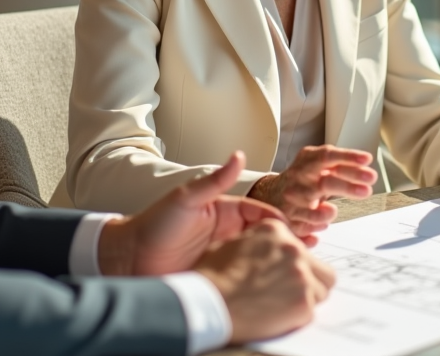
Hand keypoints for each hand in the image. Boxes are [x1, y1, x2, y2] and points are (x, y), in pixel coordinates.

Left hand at [98, 151, 293, 275]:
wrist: (129, 259)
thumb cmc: (154, 225)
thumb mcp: (187, 198)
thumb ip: (215, 180)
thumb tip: (238, 155)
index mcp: (225, 213)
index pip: (261, 214)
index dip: (280, 220)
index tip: (295, 228)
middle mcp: (228, 235)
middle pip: (266, 237)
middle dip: (288, 241)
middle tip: (310, 247)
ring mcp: (225, 258)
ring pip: (259, 259)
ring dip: (278, 261)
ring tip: (301, 266)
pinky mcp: (218, 280)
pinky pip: (244, 280)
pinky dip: (261, 281)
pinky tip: (274, 285)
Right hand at [195, 219, 335, 342]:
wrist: (208, 304)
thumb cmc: (213, 277)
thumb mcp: (233, 243)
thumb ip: (258, 242)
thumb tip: (268, 251)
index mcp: (275, 230)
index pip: (299, 246)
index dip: (292, 264)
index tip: (284, 274)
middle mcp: (293, 248)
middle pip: (319, 266)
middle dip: (308, 279)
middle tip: (289, 292)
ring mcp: (301, 274)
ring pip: (322, 287)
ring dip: (307, 296)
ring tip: (283, 305)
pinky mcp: (303, 301)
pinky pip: (312, 310)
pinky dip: (298, 316)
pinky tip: (278, 316)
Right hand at [248, 145, 377, 236]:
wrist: (270, 194)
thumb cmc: (303, 179)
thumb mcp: (317, 165)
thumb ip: (339, 165)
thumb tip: (365, 165)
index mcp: (308, 162)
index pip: (327, 156)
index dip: (348, 157)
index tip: (367, 160)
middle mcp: (299, 180)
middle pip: (324, 182)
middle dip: (347, 186)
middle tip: (368, 188)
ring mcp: (292, 201)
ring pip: (311, 210)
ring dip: (325, 212)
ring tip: (333, 211)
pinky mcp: (288, 220)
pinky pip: (304, 228)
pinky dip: (314, 228)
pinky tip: (322, 226)